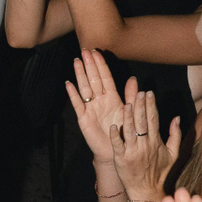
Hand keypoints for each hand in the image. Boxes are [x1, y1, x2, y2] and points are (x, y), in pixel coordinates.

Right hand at [65, 48, 133, 165]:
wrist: (114, 150)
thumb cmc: (122, 131)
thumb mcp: (129, 111)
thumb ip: (130, 95)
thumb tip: (133, 78)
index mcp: (111, 97)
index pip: (105, 77)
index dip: (101, 65)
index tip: (96, 52)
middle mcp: (100, 100)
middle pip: (93, 79)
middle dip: (89, 65)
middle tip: (84, 51)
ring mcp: (91, 108)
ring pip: (85, 87)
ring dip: (80, 74)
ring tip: (77, 61)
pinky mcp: (84, 118)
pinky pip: (78, 104)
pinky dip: (73, 94)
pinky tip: (69, 84)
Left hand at [110, 88, 181, 201]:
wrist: (147, 191)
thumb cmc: (160, 172)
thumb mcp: (173, 154)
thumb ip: (175, 135)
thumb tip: (176, 117)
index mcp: (156, 142)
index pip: (153, 119)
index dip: (151, 105)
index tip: (149, 93)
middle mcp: (144, 145)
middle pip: (142, 122)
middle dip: (141, 106)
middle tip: (139, 92)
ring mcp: (132, 152)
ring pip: (130, 131)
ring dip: (129, 117)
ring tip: (128, 103)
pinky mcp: (121, 158)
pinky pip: (118, 145)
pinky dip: (116, 135)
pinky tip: (114, 125)